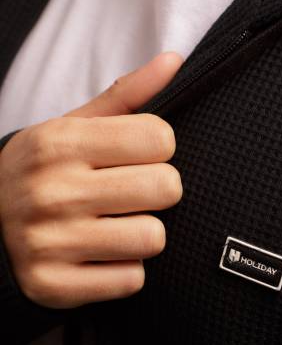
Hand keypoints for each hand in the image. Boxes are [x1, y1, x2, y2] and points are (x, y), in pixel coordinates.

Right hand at [0, 52, 182, 308]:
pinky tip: (101, 258)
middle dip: (158, 192)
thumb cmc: (45, 171)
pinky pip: (131, 280)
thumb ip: (126, 96)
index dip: (157, 149)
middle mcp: (52, 190)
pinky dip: (124, 272)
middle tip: (132, 195)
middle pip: (166, 187)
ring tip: (116, 228)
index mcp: (61, 142)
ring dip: (143, 235)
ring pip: (153, 238)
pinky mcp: (53, 285)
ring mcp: (50, 241)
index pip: (161, 138)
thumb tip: (174, 59)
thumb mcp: (73, 126)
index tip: (136, 158)